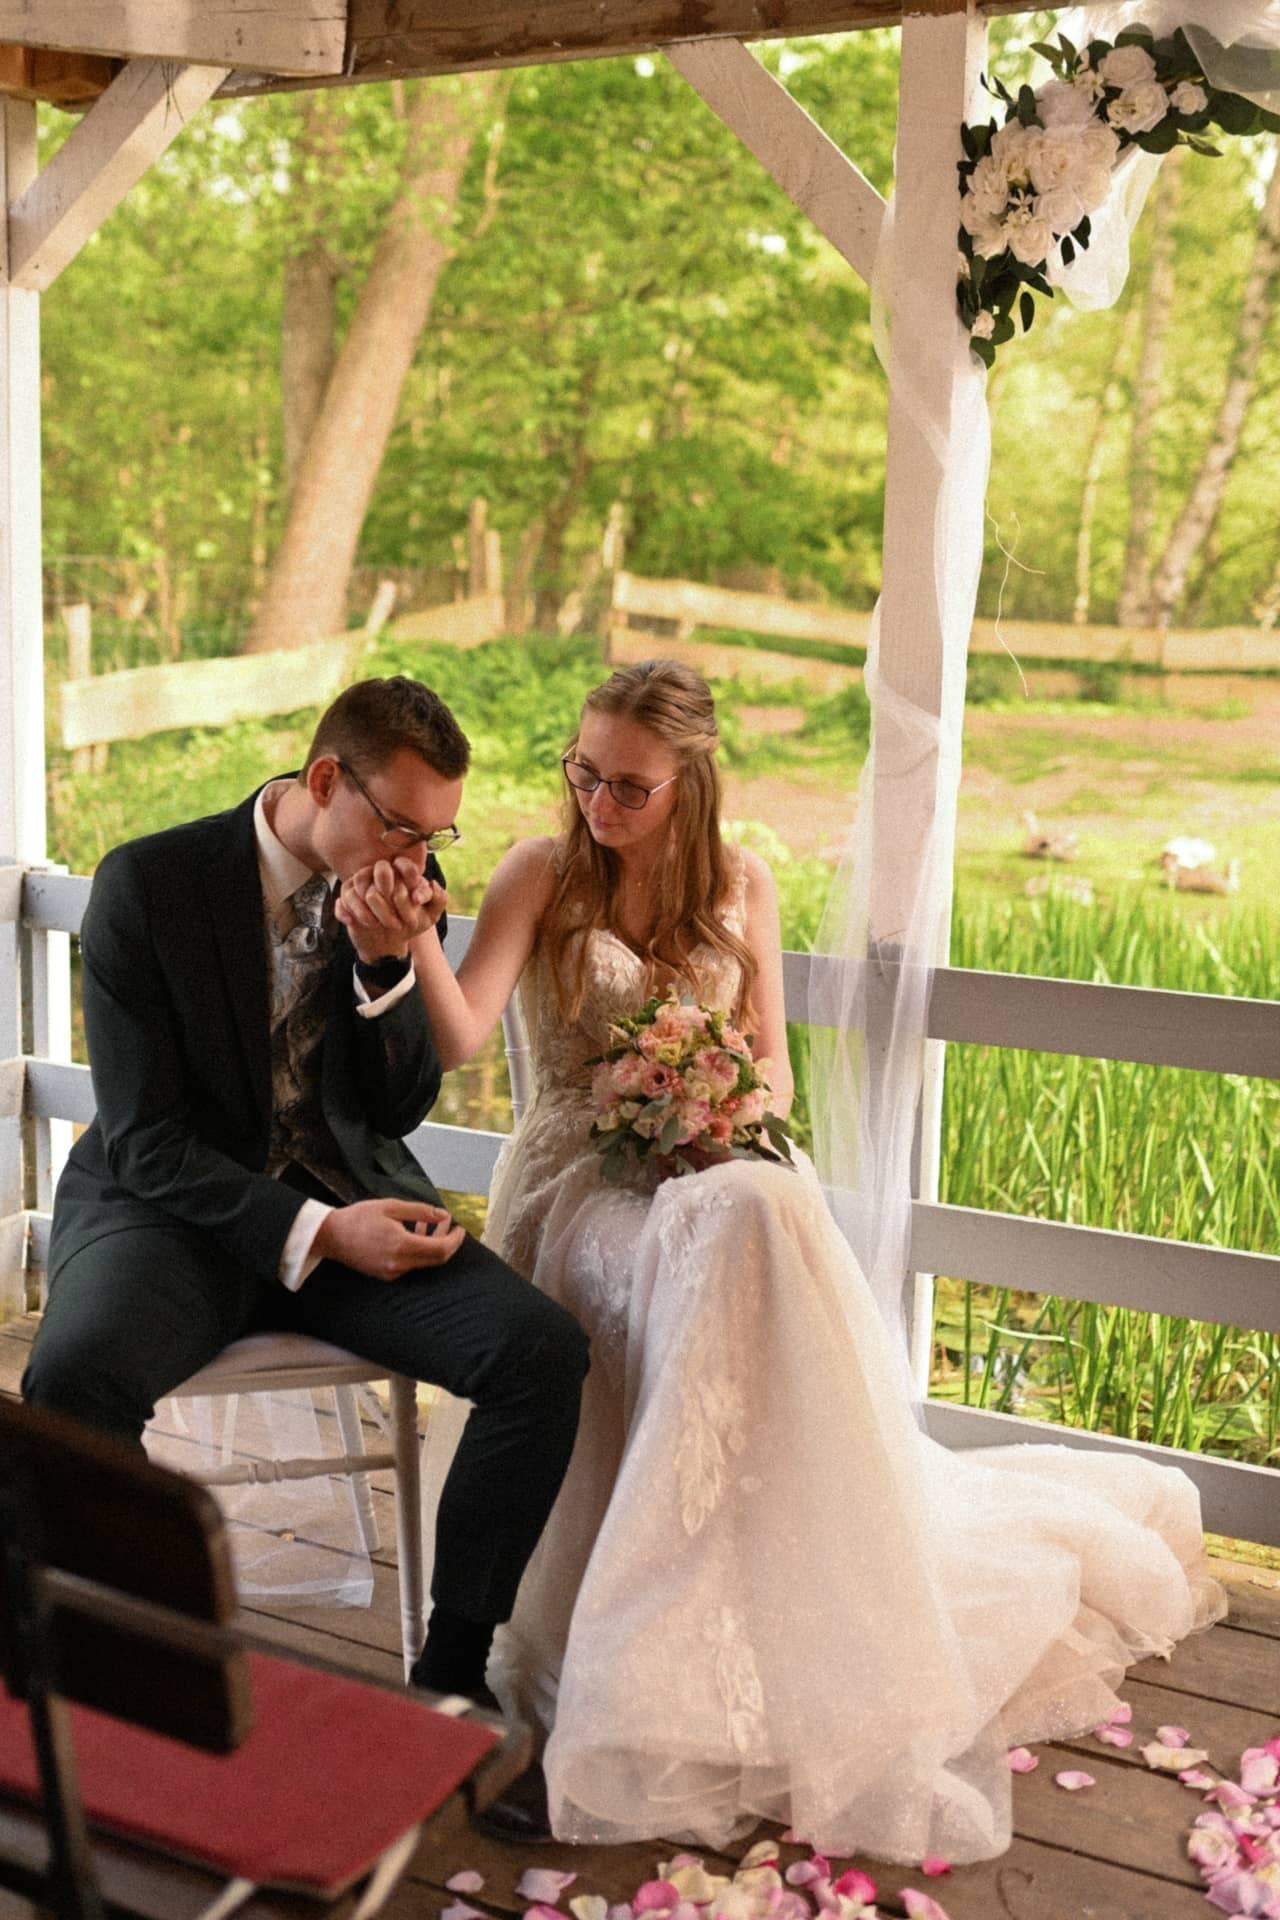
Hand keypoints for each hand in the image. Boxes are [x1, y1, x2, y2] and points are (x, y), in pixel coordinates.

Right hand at [313, 1198, 465, 1279]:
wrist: (331, 1236)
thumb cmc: (358, 1218)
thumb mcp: (391, 1206)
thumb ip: (420, 1211)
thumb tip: (442, 1215)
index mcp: (401, 1245)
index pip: (441, 1249)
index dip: (455, 1240)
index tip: (460, 1228)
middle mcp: (398, 1263)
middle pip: (436, 1259)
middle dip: (447, 1242)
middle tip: (448, 1225)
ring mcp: (392, 1272)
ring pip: (424, 1262)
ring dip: (432, 1244)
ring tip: (429, 1224)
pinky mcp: (386, 1275)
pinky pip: (411, 1265)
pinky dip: (418, 1250)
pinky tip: (413, 1234)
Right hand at [335, 858, 443, 964]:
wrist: (388, 942)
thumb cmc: (408, 924)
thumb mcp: (429, 917)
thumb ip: (439, 900)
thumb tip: (433, 883)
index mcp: (400, 874)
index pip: (402, 863)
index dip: (408, 875)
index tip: (415, 898)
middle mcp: (379, 874)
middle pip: (379, 869)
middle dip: (387, 895)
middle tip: (393, 915)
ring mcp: (361, 886)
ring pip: (358, 884)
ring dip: (368, 909)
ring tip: (379, 925)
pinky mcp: (347, 900)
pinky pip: (342, 900)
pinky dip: (347, 913)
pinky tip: (355, 923)